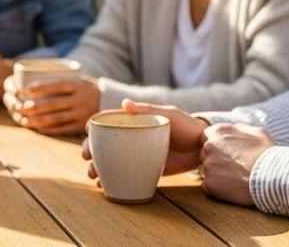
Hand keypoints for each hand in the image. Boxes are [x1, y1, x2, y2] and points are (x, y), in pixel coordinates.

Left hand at [3, 75, 98, 134]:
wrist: (109, 103)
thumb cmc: (86, 89)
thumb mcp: (79, 80)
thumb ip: (62, 81)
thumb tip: (32, 80)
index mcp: (78, 85)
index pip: (58, 85)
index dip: (42, 86)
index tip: (27, 89)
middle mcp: (80, 99)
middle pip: (54, 103)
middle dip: (36, 107)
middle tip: (21, 107)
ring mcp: (81, 114)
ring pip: (57, 118)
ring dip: (39, 120)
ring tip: (25, 120)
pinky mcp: (81, 126)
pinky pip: (63, 129)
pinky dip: (49, 130)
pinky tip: (38, 129)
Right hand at [82, 99, 206, 180]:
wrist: (202, 147)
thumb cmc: (185, 125)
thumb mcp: (167, 114)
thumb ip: (147, 110)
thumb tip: (125, 104)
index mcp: (133, 121)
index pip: (108, 121)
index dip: (94, 125)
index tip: (87, 132)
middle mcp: (131, 137)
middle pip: (103, 143)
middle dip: (90, 149)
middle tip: (87, 157)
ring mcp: (135, 154)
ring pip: (109, 161)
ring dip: (97, 167)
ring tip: (92, 175)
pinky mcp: (142, 169)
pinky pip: (123, 175)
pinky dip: (111, 180)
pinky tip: (103, 185)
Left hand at [199, 123, 274, 206]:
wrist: (273, 178)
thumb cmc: (267, 154)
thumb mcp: (257, 132)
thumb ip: (239, 128)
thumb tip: (233, 128)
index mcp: (218, 131)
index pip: (206, 137)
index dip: (217, 146)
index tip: (229, 154)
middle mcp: (209, 146)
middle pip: (205, 153)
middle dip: (215, 160)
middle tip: (233, 167)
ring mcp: (208, 165)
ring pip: (206, 170)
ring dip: (216, 174)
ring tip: (235, 178)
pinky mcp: (209, 183)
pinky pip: (208, 186)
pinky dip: (217, 188)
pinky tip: (232, 188)